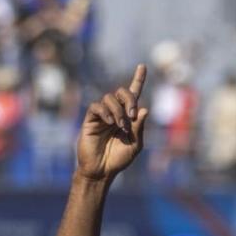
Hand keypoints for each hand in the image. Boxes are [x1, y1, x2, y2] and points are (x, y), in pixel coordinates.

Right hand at [75, 64, 149, 182]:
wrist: (102, 170)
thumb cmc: (118, 159)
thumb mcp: (135, 145)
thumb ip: (139, 128)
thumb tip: (144, 109)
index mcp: (128, 116)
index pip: (133, 94)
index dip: (138, 79)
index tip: (143, 66)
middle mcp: (115, 112)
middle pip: (122, 92)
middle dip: (130, 99)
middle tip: (132, 115)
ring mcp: (102, 115)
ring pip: (110, 98)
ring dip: (119, 110)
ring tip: (121, 127)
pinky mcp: (90, 119)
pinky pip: (97, 106)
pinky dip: (105, 112)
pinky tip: (110, 123)